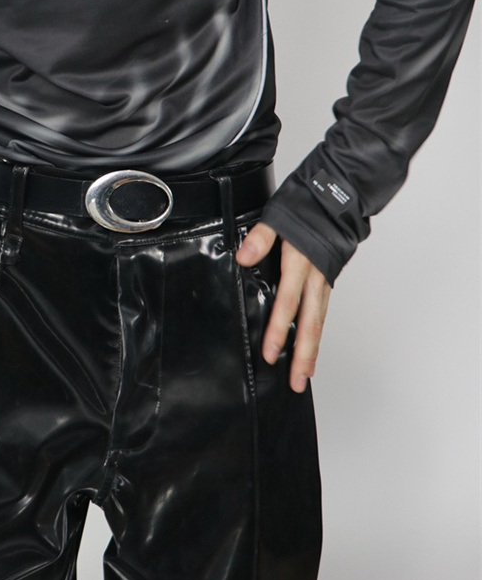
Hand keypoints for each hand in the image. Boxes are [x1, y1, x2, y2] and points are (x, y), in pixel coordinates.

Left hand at [235, 223, 329, 393]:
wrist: (337, 199)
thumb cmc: (306, 208)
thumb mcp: (277, 217)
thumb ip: (260, 238)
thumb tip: (243, 257)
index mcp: (300, 264)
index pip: (288, 303)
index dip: (280, 330)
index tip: (271, 353)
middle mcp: (315, 277)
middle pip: (310, 323)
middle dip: (303, 355)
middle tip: (296, 381)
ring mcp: (324, 280)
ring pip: (319, 321)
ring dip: (313, 348)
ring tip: (305, 374)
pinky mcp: (328, 280)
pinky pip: (323, 311)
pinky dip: (318, 331)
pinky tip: (312, 345)